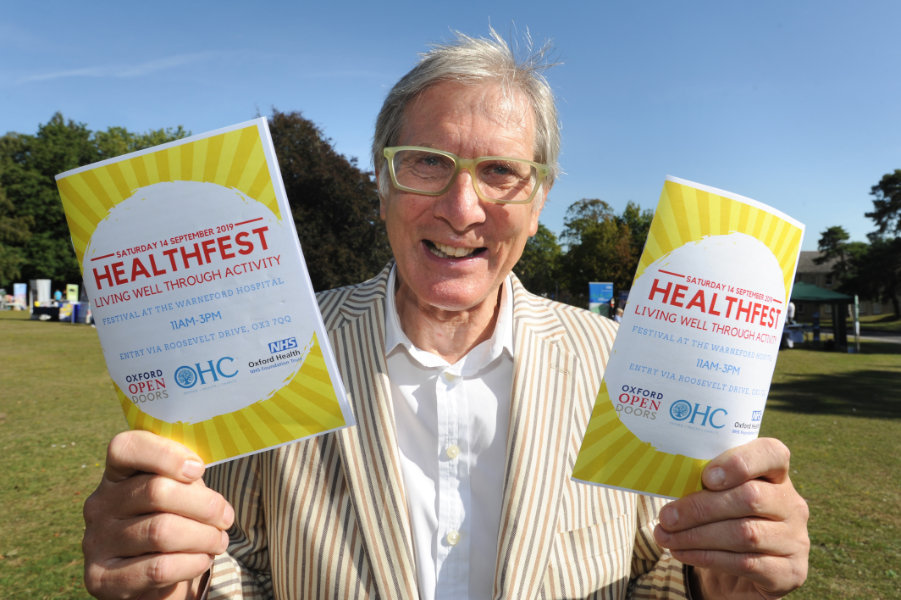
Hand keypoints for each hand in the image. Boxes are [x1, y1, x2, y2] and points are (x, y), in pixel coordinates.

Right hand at [83, 430, 233, 599]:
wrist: (148, 578)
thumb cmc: (171, 521)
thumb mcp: (178, 492)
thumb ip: (185, 478)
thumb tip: (196, 470)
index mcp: (117, 474)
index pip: (126, 447)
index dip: (166, 454)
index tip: (198, 469)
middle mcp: (100, 504)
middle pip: (156, 491)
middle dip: (204, 505)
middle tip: (226, 517)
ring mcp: (96, 541)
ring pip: (161, 531)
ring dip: (203, 537)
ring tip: (219, 541)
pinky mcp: (101, 578)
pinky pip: (158, 568)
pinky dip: (191, 563)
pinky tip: (203, 560)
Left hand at [653, 438, 808, 598]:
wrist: (746, 572)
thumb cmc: (724, 521)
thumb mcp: (719, 496)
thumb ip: (706, 484)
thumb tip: (668, 481)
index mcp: (776, 475)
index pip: (772, 454)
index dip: (740, 462)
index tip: (706, 476)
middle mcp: (792, 504)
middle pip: (749, 497)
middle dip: (700, 508)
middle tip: (666, 517)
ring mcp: (796, 539)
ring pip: (744, 534)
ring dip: (697, 536)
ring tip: (664, 537)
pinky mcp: (791, 571)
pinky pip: (745, 563)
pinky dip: (707, 557)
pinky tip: (681, 553)